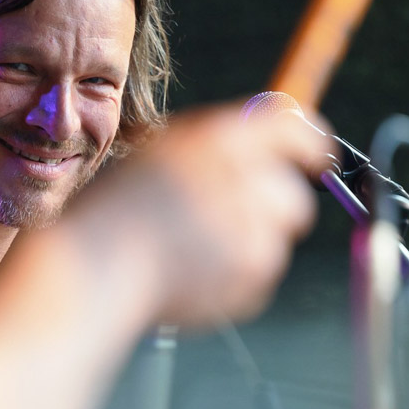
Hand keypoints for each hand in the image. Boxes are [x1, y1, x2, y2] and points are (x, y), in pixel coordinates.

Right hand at [98, 104, 325, 326]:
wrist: (93, 270)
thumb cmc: (112, 211)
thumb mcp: (160, 152)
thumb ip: (216, 143)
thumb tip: (266, 144)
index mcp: (220, 139)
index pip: (293, 128)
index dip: (309, 144)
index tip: (314, 157)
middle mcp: (245, 181)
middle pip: (292, 195)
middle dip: (272, 206)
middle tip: (231, 216)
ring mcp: (252, 235)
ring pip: (276, 239)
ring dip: (249, 243)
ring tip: (195, 249)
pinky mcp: (250, 280)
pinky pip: (259, 276)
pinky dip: (235, 276)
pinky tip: (192, 272)